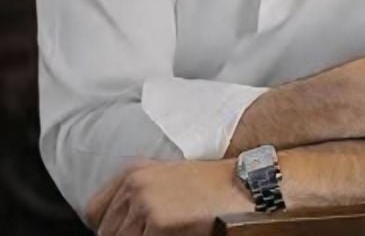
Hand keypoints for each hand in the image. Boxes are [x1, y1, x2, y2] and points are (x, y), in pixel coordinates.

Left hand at [84, 158, 252, 234]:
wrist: (234, 185)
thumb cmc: (203, 186)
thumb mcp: (162, 179)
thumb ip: (135, 196)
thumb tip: (117, 226)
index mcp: (132, 172)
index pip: (93, 211)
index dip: (105, 227)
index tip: (120, 232)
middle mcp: (134, 185)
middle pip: (107, 232)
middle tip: (149, 232)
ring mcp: (145, 204)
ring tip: (160, 232)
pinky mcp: (159, 222)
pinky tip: (172, 234)